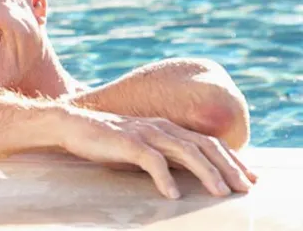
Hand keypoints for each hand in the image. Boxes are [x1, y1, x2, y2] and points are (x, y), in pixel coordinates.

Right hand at [59, 108, 257, 198]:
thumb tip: (189, 173)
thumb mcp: (142, 146)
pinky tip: (173, 194)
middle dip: (228, 167)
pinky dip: (165, 177)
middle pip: (204, 145)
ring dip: (205, 172)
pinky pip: (151, 160)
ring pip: (185, 151)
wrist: (72, 125)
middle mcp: (161, 127)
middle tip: (244, 188)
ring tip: (219, 192)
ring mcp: (145, 133)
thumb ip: (165, 154)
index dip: (231, 158)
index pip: (208, 141)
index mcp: (167, 127)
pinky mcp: (127, 142)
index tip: (248, 177)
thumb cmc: (107, 140)